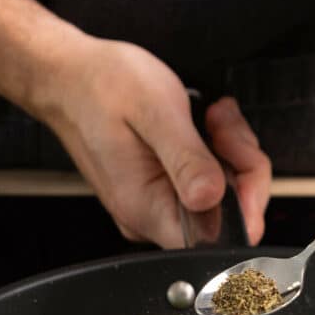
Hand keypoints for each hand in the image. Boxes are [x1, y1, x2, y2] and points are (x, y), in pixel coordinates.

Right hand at [33, 35, 269, 247]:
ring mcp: (155, 204)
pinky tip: (203, 124)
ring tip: (209, 117)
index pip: (216, 237)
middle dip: (239, 166)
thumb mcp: (155, 113)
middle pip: (226, 215)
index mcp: (147, 209)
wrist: (68, 77)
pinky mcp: (159, 189)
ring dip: (229, 152)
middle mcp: (150, 217)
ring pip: (221, 194)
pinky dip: (216, 151)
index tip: (239, 157)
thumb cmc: (101, 87)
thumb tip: (212, 198)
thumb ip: (186, 160)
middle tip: (221, 124)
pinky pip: (205, 181)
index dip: (245, 202)